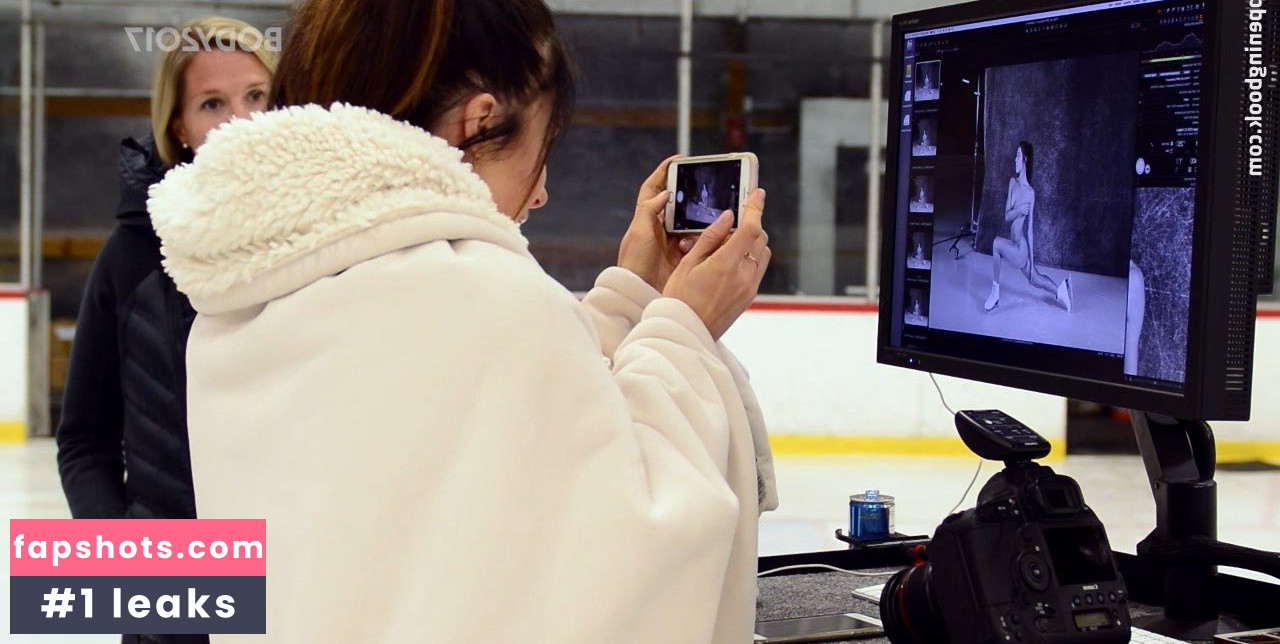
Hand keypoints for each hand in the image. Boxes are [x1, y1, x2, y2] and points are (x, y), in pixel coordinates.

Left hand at [617, 156, 696, 291]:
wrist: (638, 295)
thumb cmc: (633, 264)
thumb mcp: (638, 234)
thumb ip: (649, 210)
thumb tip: (664, 192)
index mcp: (646, 218)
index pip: (654, 188)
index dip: (664, 172)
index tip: (679, 160)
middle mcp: (660, 227)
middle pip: (679, 204)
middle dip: (693, 197)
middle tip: (708, 189)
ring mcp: (672, 241)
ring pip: (692, 222)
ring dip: (700, 222)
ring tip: (709, 221)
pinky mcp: (684, 256)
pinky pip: (699, 241)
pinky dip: (705, 239)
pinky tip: (710, 239)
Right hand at [662, 188, 768, 339]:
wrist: (684, 333)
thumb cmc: (678, 298)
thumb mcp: (688, 264)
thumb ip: (710, 238)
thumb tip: (727, 217)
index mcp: (726, 264)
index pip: (750, 228)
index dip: (755, 207)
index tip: (757, 193)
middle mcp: (744, 276)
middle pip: (759, 238)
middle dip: (750, 225)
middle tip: (730, 222)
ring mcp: (749, 288)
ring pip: (762, 254)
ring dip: (752, 242)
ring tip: (727, 244)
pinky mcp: (749, 297)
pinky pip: (758, 269)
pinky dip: (750, 258)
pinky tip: (729, 261)